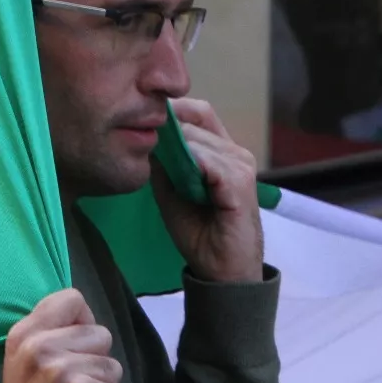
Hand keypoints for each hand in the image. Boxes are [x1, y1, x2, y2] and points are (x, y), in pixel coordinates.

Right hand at [0, 289, 125, 382]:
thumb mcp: (24, 360)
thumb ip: (50, 334)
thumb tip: (89, 322)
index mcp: (25, 333)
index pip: (73, 298)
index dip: (84, 322)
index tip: (75, 346)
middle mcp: (42, 346)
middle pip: (101, 334)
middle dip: (96, 362)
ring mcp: (63, 370)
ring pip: (113, 366)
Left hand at [151, 98, 264, 283]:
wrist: (223, 272)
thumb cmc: (200, 235)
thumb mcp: (172, 194)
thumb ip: (163, 167)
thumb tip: (144, 140)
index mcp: (222, 152)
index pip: (200, 113)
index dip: (174, 110)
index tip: (142, 118)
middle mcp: (236, 152)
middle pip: (198, 119)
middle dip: (168, 127)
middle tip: (140, 136)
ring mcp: (241, 166)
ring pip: (199, 139)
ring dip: (176, 147)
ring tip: (156, 160)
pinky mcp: (240, 183)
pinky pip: (208, 162)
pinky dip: (189, 163)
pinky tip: (174, 173)